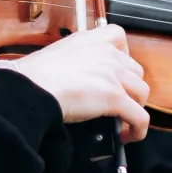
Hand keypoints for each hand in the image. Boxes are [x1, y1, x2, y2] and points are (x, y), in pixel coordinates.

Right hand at [0, 25, 149, 142]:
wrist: (29, 88)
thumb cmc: (33, 77)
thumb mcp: (56, 56)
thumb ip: (75, 61)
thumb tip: (80, 79)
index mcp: (90, 40)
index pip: (118, 36)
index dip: (123, 55)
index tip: (117, 70)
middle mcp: (106, 53)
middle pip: (134, 70)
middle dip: (129, 87)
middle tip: (118, 102)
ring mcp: (112, 75)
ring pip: (141, 92)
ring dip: (135, 107)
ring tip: (123, 120)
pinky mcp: (115, 97)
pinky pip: (139, 117)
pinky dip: (137, 129)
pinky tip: (128, 136)